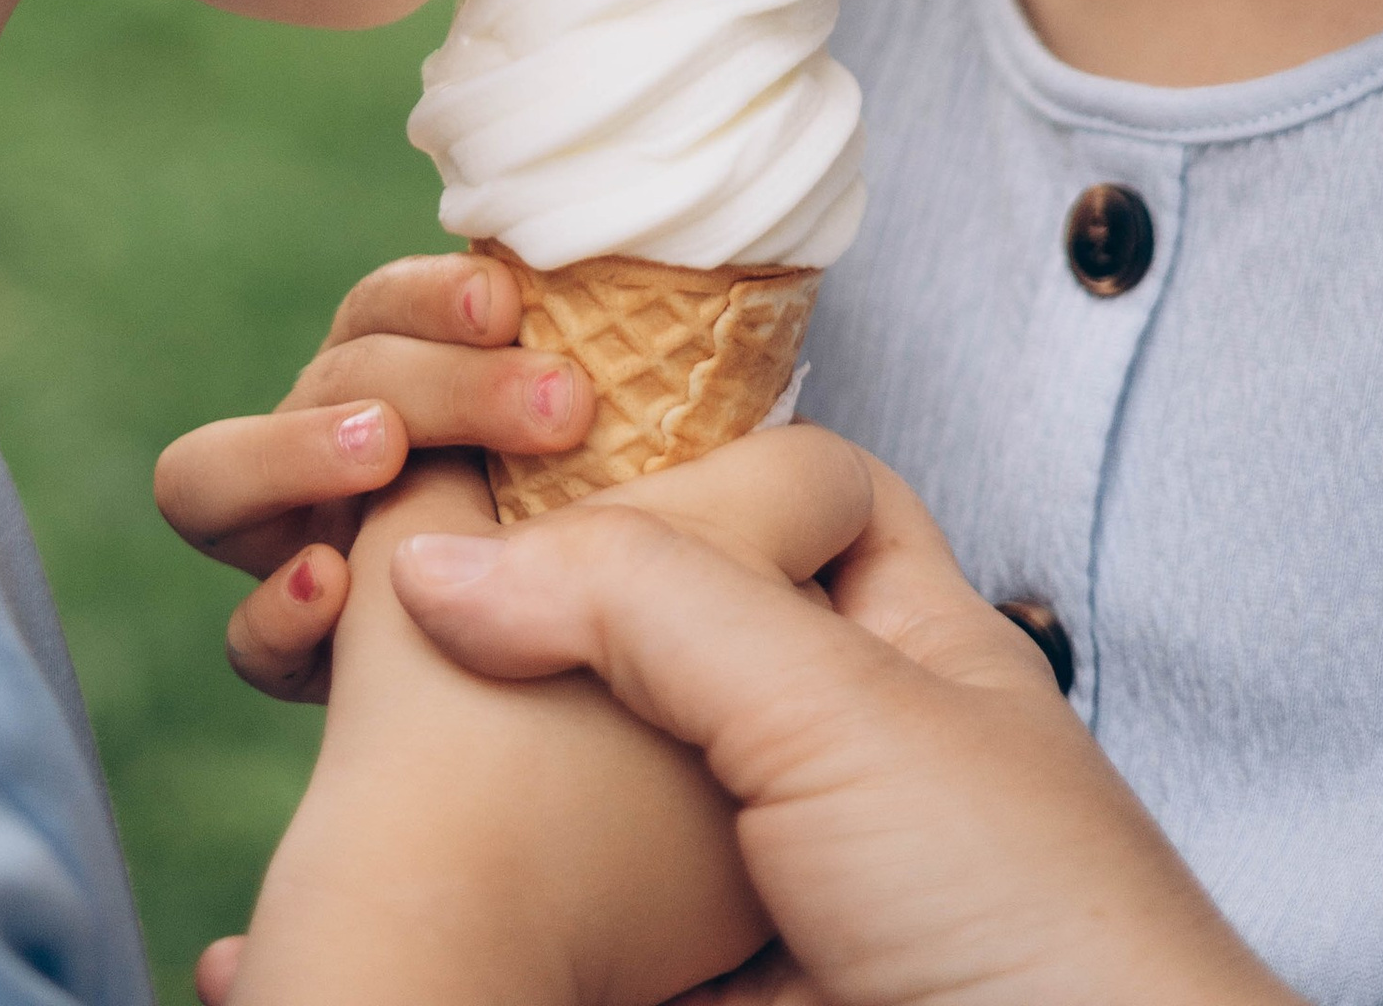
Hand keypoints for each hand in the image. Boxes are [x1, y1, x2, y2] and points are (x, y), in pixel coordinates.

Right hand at [153, 251, 591, 696]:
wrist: (589, 733)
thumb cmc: (624, 557)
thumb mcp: (630, 469)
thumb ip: (623, 391)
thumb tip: (668, 299)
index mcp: (403, 380)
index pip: (387, 306)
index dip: (434, 295)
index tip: (511, 306)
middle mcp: (331, 453)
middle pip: (331, 378)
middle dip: (433, 382)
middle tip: (552, 409)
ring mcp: (295, 552)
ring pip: (212, 478)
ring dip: (294, 448)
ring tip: (381, 450)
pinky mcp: (297, 663)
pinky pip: (247, 640)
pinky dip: (278, 611)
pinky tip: (333, 588)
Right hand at [202, 433, 879, 1005]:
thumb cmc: (1018, 915)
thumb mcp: (832, 703)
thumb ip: (646, 600)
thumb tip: (445, 564)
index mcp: (907, 649)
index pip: (791, 492)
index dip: (684, 453)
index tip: (539, 434)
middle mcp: (839, 755)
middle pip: (669, 643)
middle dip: (546, 618)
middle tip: (402, 570)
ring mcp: (772, 888)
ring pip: (612, 795)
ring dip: (506, 767)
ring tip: (365, 696)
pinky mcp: (704, 998)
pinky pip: (589, 936)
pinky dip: (504, 909)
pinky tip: (404, 869)